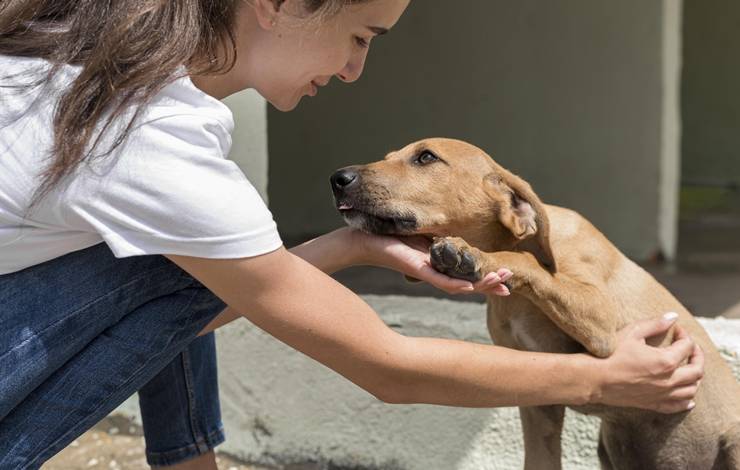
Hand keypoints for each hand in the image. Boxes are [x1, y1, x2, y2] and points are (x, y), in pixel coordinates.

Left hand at [348, 228, 511, 295]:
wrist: (360, 239)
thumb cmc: (386, 233)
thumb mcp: (418, 230)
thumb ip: (436, 231)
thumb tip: (453, 223)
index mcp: (438, 260)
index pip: (467, 271)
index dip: (487, 275)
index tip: (507, 276)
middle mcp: (435, 269)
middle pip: (468, 280)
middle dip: (490, 282)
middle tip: (511, 283)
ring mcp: (427, 271)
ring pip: (459, 284)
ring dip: (481, 284)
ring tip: (502, 283)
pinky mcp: (416, 268)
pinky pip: (439, 280)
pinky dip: (456, 284)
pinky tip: (471, 287)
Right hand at [593, 313, 703, 412]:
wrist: (593, 379)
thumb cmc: (610, 354)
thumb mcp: (632, 333)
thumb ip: (655, 324)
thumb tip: (673, 317)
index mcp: (665, 361)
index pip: (687, 346)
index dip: (684, 335)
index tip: (676, 329)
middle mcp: (669, 381)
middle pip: (697, 370)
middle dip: (697, 356)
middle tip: (690, 347)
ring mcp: (662, 395)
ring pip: (692, 390)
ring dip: (694, 378)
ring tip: (688, 368)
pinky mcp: (653, 404)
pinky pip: (679, 406)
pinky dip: (687, 400)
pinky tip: (688, 396)